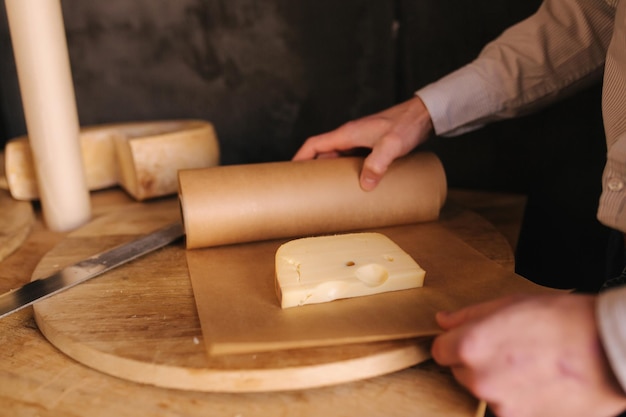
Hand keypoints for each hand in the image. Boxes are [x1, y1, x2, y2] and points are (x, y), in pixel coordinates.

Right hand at [292, 96, 433, 190]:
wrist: (423, 115)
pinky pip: (350, 159)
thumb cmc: (406, 125)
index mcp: (347, 133)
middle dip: (312, 169)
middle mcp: (349, 136)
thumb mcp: (391, 146)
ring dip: (329, 171)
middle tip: (306, 188)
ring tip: (325, 190)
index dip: (299, 158)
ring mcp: (359, 141)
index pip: (314, 144)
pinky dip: (344, 170)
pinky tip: (350, 183)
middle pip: (322, 153)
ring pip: (336, 157)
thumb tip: (364, 185)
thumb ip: (377, 164)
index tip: (290, 172)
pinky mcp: (369, 146)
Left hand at [431, 294, 625, 416]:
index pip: (440, 351)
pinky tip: (540, 381)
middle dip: (477, 361)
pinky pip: (508, 406)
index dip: (454, 343)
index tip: (470, 339)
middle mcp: (479, 379)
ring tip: (529, 364)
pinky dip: (518, 397)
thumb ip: (468, 315)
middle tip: (509, 348)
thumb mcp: (508, 304)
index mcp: (470, 346)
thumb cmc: (561, 320)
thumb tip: (442, 320)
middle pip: (461, 372)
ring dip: (498, 381)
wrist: (608, 349)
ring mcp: (500, 404)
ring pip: (485, 391)